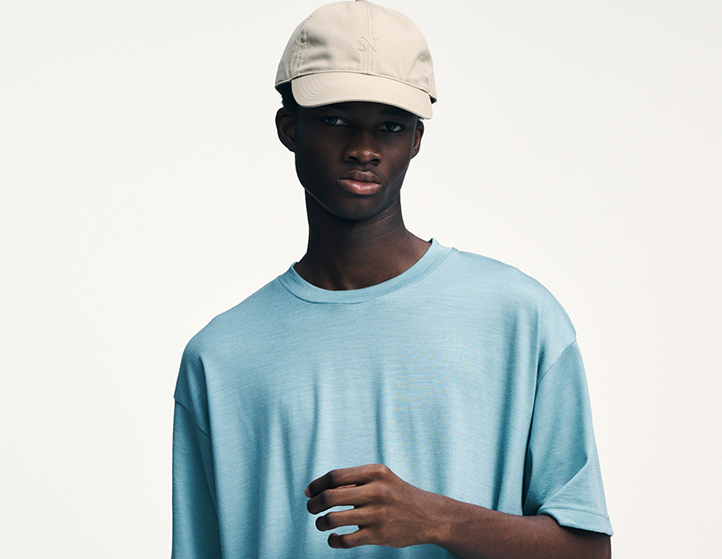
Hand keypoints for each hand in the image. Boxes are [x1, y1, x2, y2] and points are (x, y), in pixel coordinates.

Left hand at [305, 463, 442, 548]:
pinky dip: (333, 541)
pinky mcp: (378, 535)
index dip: (317, 485)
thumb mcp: (380, 479)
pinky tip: (333, 538)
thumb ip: (354, 481)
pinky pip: (345, 540)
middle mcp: (376, 491)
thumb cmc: (396, 494)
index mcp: (374, 472)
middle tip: (311, 508)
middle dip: (314, 504)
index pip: (335, 476)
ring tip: (321, 523)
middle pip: (330, 496)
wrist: (428, 516)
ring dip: (321, 523)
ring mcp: (377, 514)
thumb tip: (318, 489)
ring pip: (333, 520)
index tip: (310, 492)